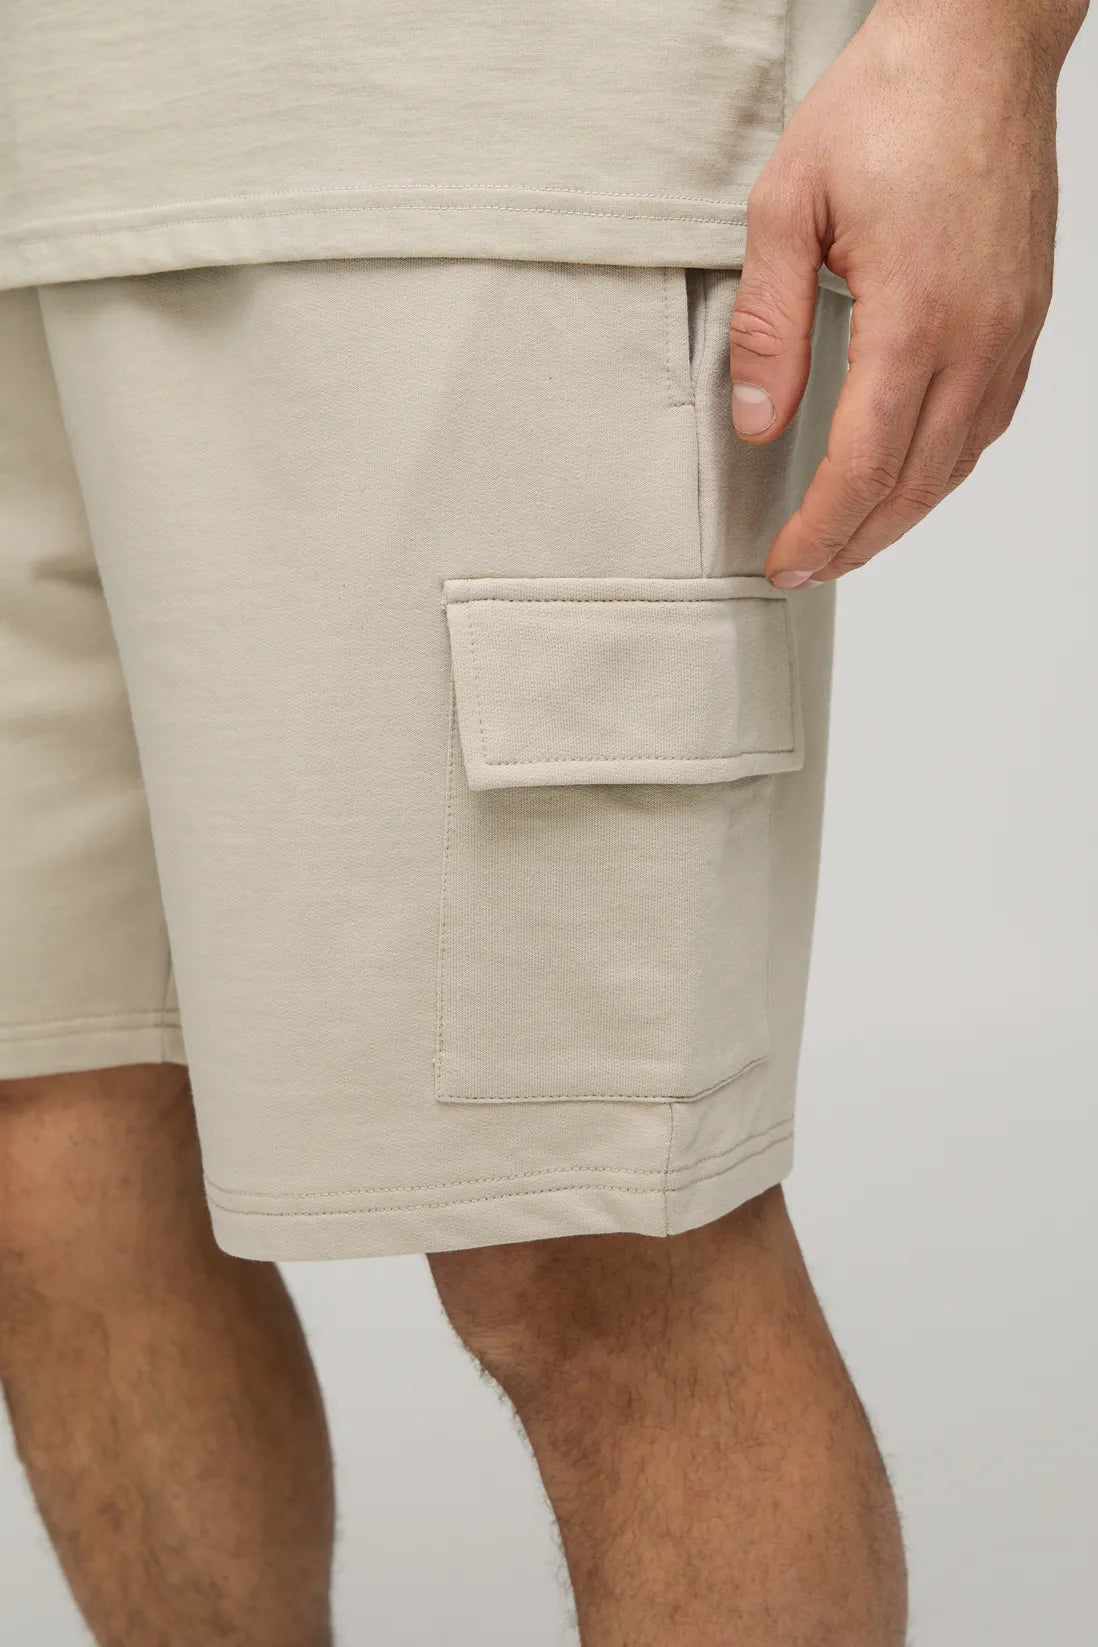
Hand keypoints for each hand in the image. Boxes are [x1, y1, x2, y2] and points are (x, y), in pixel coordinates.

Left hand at [729, 0, 1086, 588]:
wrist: (980, 45)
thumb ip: (771, 324)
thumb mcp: (786, 204)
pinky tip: (908, 478)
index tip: (784, 563)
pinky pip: (989, 422)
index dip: (821, 530)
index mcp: (915, 316)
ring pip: (957, 462)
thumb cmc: (887, 105)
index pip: (863, 465)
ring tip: (848, 540)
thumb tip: (759, 424)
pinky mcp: (1026, 316)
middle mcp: (977, 336)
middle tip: (805, 571)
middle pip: (914, 483)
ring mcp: (1011, 329)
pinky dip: (942, 467)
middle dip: (855, 542)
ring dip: (899, 516)